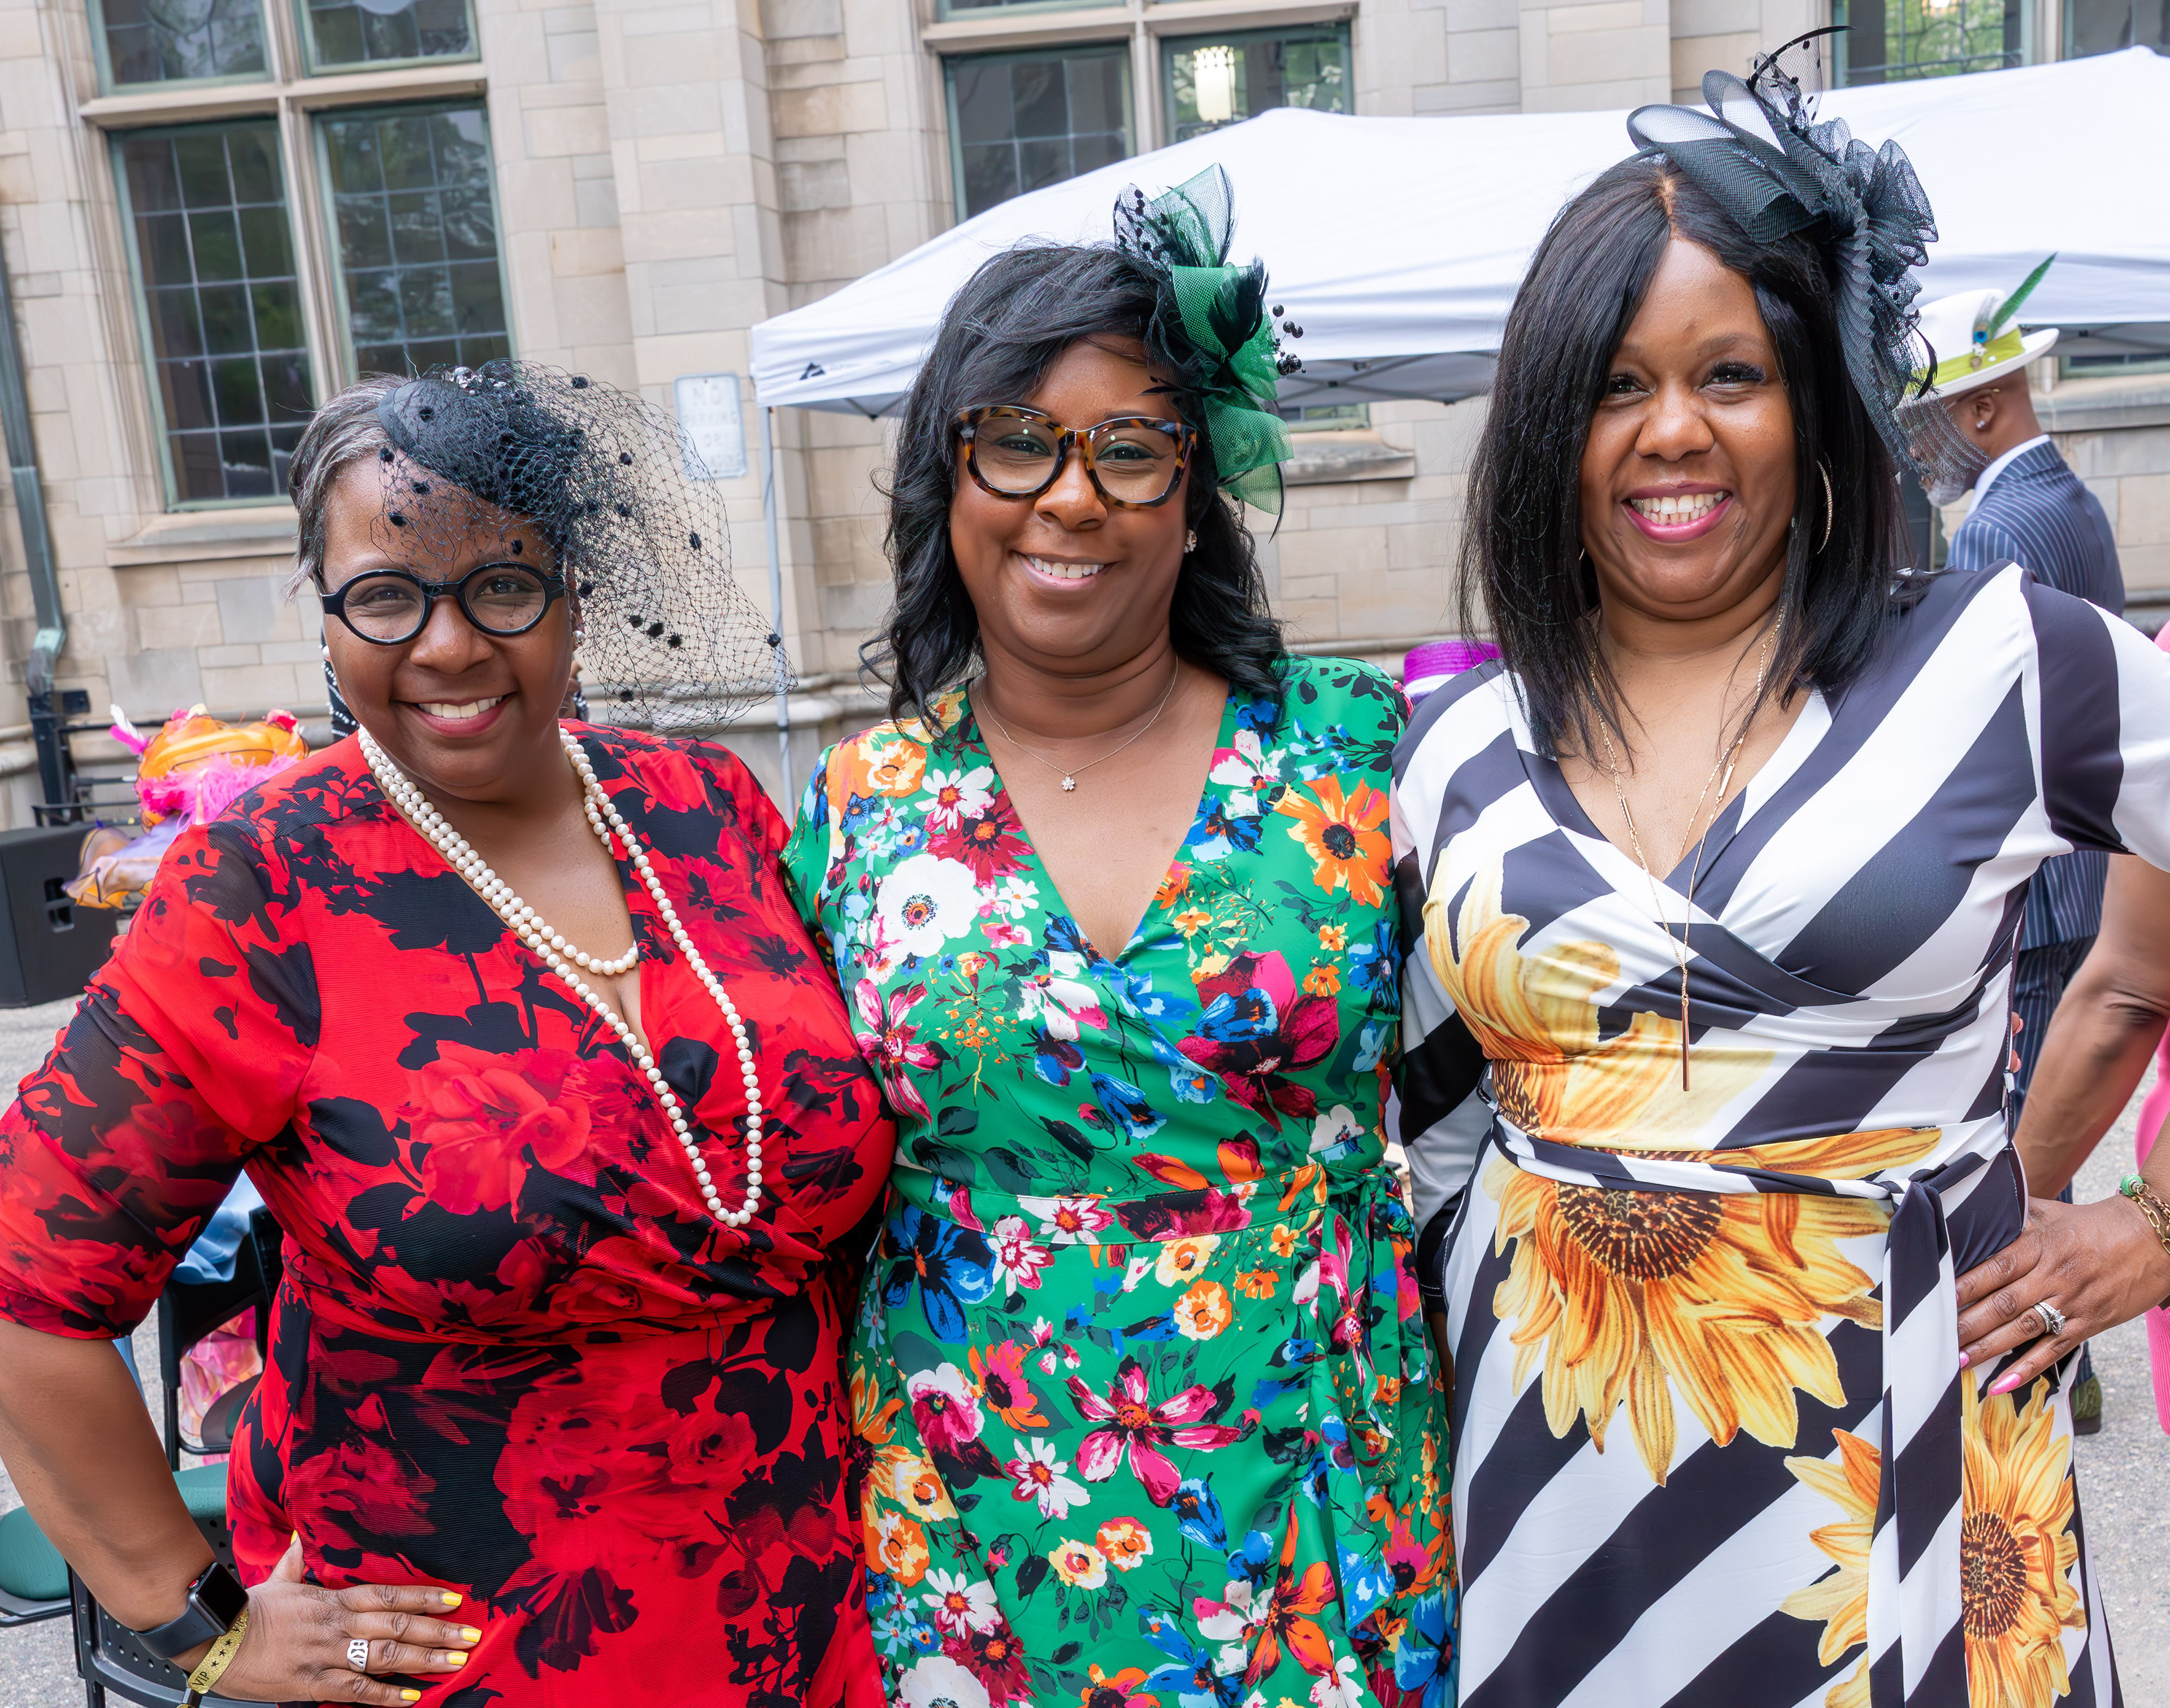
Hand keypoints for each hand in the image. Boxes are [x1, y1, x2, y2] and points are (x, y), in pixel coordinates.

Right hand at [180, 1535, 480, 1703]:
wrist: (215, 1638)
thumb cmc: (248, 1610)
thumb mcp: (279, 1580)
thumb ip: (297, 1561)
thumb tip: (299, 1537)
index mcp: (334, 1599)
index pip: (389, 1595)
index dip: (424, 1596)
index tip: (455, 1599)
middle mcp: (338, 1625)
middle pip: (397, 1625)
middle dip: (438, 1630)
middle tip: (471, 1635)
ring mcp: (328, 1655)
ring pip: (385, 1657)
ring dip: (424, 1660)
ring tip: (456, 1663)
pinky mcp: (313, 1684)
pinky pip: (356, 1691)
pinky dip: (386, 1695)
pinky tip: (413, 1697)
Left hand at [1956, 1194, 2169, 1395]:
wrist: (2155, 1238)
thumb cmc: (2097, 1224)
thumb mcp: (2053, 1212)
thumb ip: (2015, 1215)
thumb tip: (1976, 1208)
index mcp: (2041, 1246)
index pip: (1995, 1268)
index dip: (1965, 1285)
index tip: (1937, 1298)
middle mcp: (2054, 1276)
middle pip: (2004, 1303)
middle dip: (1968, 1323)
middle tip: (1937, 1338)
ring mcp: (2073, 1303)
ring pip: (2023, 1329)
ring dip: (1988, 1348)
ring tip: (1958, 1361)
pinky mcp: (2090, 1324)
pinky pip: (2054, 1350)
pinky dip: (2026, 1369)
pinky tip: (2001, 1383)